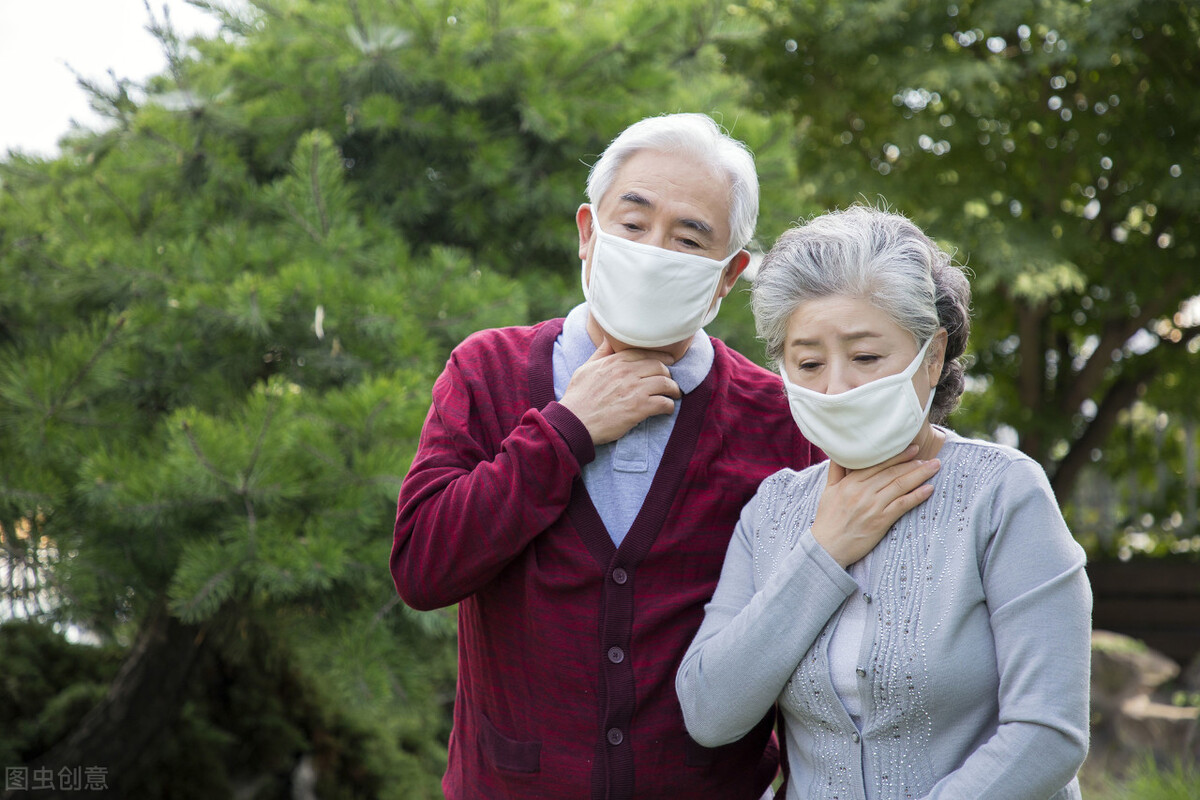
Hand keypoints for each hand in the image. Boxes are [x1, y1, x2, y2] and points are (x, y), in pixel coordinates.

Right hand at [559, 340, 681, 444]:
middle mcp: (627, 372)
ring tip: (674, 394)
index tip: (669, 361)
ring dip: (673, 389)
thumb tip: (609, 338)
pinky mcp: (639, 408)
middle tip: (670, 381)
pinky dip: (669, 406)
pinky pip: (664, 403)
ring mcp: (635, 390)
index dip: (661, 357)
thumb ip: (601, 353)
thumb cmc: (578, 397)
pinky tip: (667, 409)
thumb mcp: (586, 369)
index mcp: (615, 362)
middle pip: (660, 366)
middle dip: (668, 373)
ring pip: (666, 383)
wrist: (574, 421)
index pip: (645, 353)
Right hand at [810, 445, 940, 567]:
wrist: (827, 547)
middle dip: (913, 463)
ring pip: (900, 485)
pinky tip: (929, 489)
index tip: (913, 449)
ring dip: (920, 475)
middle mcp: (862, 491)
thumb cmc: (827, 519)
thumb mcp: (828, 491)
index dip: (898, 456)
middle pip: (893, 473)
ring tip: (934, 468)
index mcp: (850, 482)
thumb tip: (839, 453)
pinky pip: (902, 505)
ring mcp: (872, 506)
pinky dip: (917, 496)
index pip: (878, 464)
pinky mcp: (880, 521)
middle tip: (930, 457)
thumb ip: (836, 470)